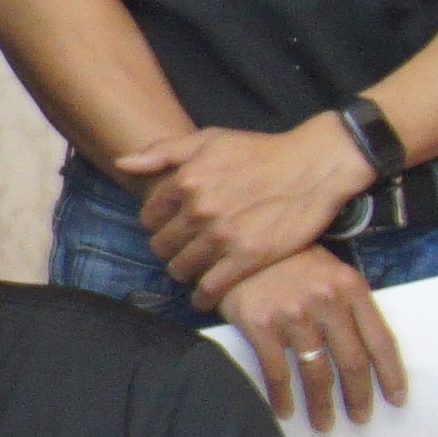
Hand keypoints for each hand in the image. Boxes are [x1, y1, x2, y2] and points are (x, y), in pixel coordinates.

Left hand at [121, 117, 373, 288]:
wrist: (314, 166)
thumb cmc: (262, 151)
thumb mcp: (209, 139)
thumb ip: (162, 152)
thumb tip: (122, 163)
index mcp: (186, 180)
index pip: (149, 217)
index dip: (157, 225)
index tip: (169, 228)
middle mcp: (200, 209)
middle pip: (161, 245)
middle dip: (168, 249)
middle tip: (182, 250)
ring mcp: (223, 235)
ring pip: (181, 268)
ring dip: (183, 272)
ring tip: (193, 270)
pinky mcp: (248, 257)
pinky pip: (210, 288)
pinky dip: (203, 297)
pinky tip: (205, 297)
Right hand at [207, 245, 409, 433]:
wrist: (236, 245)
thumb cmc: (287, 262)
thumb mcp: (329, 272)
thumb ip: (348, 305)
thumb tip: (366, 353)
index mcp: (351, 287)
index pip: (381, 340)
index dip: (392, 375)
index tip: (396, 400)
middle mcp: (326, 301)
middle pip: (352, 362)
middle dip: (358, 397)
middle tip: (360, 419)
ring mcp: (293, 314)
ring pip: (317, 372)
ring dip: (322, 405)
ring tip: (324, 424)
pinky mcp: (260, 325)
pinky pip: (277, 372)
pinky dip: (282, 397)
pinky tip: (285, 411)